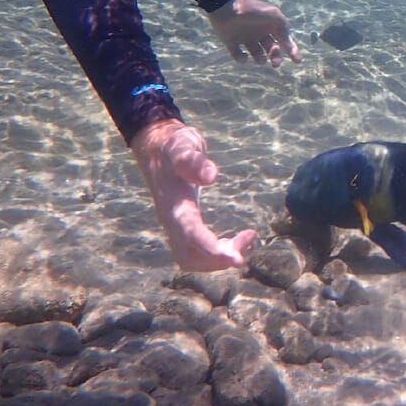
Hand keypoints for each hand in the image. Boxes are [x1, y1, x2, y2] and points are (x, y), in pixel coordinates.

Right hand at [131, 118, 257, 270]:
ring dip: (219, 260)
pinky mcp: (183, 228)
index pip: (190, 233)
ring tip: (247, 240)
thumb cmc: (174, 146)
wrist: (156, 149)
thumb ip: (193, 160)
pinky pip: (196, 253)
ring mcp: (175, 226)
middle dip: (218, 259)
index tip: (236, 259)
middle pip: (190, 256)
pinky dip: (217, 255)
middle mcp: (172, 221)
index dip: (211, 249)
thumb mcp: (184, 145)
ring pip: (192, 259)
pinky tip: (239, 241)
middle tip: (248, 243)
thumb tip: (211, 176)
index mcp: (173, 203)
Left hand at [208, 0, 302, 66]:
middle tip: (275, 63)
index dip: (292, 50)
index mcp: (270, 25)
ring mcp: (245, 37)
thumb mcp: (274, 15)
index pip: (284, 40)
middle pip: (271, 49)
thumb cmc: (253, 10)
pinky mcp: (231, 41)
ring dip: (260, 59)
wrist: (227, 6)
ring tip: (260, 58)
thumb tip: (289, 41)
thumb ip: (284, 27)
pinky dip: (241, 58)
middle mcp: (259, 32)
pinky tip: (243, 56)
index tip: (297, 61)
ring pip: (257, 54)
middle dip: (275, 57)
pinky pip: (238, 55)